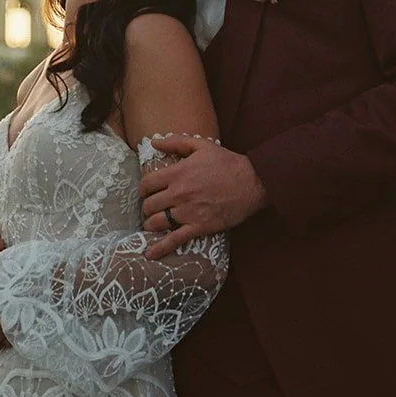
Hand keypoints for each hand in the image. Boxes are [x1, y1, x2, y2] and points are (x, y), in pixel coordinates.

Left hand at [139, 135, 267, 258]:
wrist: (252, 182)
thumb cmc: (227, 163)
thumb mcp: (201, 146)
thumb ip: (175, 142)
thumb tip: (154, 142)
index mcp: (177, 173)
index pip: (147, 184)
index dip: (143, 189)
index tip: (147, 191)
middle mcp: (178, 193)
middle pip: (149, 205)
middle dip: (147, 206)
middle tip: (153, 207)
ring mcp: (187, 212)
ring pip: (156, 223)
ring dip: (151, 224)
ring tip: (154, 223)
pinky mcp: (199, 227)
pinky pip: (174, 240)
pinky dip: (159, 248)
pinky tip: (149, 254)